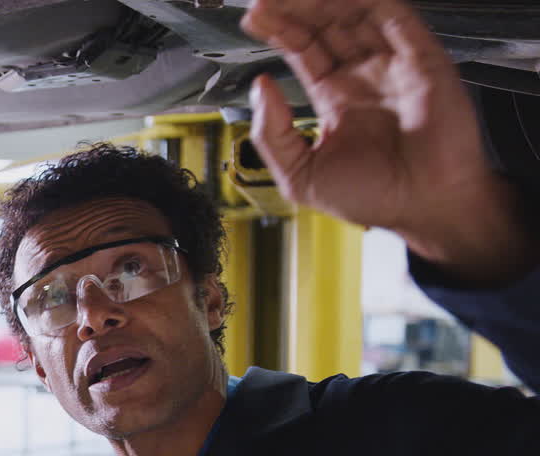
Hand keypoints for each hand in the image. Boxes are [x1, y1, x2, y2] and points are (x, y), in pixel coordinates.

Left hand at [241, 0, 531, 282]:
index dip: (281, 30)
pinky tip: (332, 0)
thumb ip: (272, 134)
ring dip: (320, 2)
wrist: (423, 210)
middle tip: (264, 4)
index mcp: (337, 98)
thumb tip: (261, 87)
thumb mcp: (299, 174)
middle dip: (294, 10)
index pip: (304, 49)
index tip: (254, 18)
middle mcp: (365, 75)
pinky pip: (393, 17)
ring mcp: (394, 64)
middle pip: (326, 24)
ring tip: (286, 0)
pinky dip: (364, 2)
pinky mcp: (423, 59)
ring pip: (355, 12)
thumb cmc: (374, 199)